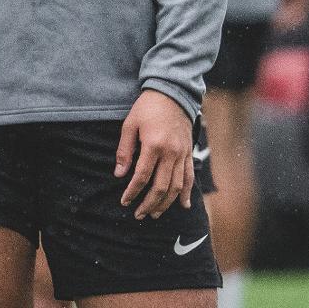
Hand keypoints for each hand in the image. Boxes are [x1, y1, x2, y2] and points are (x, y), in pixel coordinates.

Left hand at [115, 90, 193, 219]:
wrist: (173, 92)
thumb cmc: (148, 107)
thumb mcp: (129, 124)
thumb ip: (124, 151)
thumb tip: (118, 174)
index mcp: (153, 145)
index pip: (142, 176)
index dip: (132, 192)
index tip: (125, 201)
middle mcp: (170, 152)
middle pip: (161, 186)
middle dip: (149, 204)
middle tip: (139, 214)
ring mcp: (182, 154)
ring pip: (176, 186)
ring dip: (166, 203)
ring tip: (155, 214)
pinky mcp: (189, 153)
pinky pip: (189, 176)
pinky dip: (187, 193)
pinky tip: (183, 205)